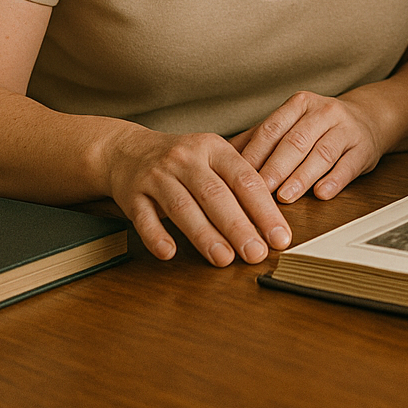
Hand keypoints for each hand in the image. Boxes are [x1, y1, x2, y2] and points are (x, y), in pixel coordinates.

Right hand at [104, 127, 291, 266]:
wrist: (128, 150)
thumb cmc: (183, 160)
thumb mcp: (214, 155)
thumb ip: (243, 179)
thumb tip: (279, 219)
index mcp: (213, 148)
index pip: (244, 179)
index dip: (264, 210)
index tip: (279, 237)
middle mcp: (186, 159)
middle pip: (215, 195)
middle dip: (238, 227)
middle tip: (256, 253)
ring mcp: (157, 175)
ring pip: (183, 207)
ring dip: (204, 236)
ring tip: (224, 259)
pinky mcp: (132, 194)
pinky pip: (143, 217)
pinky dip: (156, 235)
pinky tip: (169, 252)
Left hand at [229, 91, 387, 203]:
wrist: (368, 119)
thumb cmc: (319, 126)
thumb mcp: (291, 124)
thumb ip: (258, 138)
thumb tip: (219, 157)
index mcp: (299, 104)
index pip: (272, 129)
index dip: (254, 154)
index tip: (237, 177)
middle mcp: (323, 112)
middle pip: (295, 142)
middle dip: (275, 169)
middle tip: (259, 192)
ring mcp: (346, 129)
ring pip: (321, 154)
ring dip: (301, 177)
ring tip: (286, 196)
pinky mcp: (363, 148)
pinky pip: (348, 166)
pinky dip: (334, 180)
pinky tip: (322, 193)